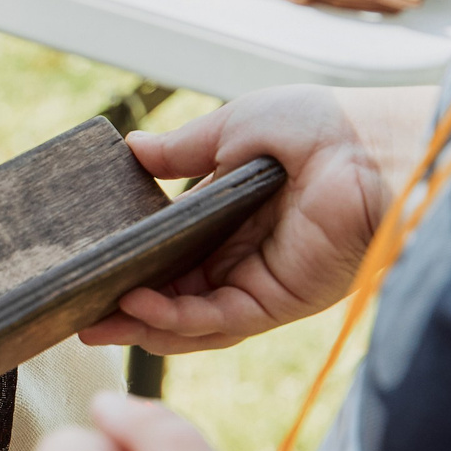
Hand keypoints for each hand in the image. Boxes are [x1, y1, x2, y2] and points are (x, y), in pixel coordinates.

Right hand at [82, 85, 430, 354]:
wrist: (375, 147)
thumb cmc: (320, 126)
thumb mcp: (234, 127)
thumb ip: (182, 150)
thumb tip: (131, 150)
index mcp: (234, 215)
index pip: (173, 252)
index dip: (132, 264)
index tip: (88, 269)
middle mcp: (246, 255)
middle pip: (175, 294)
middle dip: (125, 308)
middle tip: (75, 315)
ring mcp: (262, 283)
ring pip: (191, 319)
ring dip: (142, 324)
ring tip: (92, 324)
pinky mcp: (280, 302)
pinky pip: (219, 321)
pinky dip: (176, 320)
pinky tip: (139, 308)